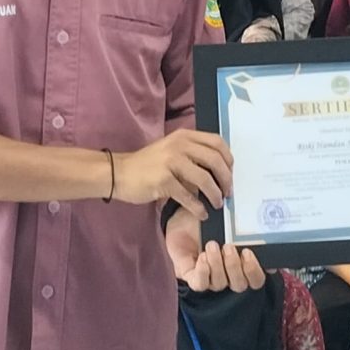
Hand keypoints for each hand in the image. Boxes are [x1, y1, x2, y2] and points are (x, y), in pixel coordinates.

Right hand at [113, 130, 233, 216]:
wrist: (119, 173)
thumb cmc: (147, 165)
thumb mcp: (172, 151)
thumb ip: (193, 156)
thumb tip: (219, 172)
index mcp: (184, 136)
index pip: (217, 143)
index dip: (228, 160)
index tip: (230, 175)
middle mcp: (180, 145)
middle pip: (215, 160)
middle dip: (226, 179)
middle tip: (228, 193)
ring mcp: (171, 161)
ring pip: (204, 178)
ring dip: (215, 194)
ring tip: (217, 204)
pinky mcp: (163, 180)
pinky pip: (188, 196)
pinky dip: (198, 207)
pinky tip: (202, 214)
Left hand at [165, 211, 265, 292]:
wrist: (183, 216)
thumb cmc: (210, 218)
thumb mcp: (229, 220)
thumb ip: (246, 228)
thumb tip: (264, 232)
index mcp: (241, 263)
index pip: (256, 279)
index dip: (255, 271)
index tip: (249, 252)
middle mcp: (228, 274)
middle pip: (240, 285)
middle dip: (235, 266)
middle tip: (229, 247)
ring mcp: (211, 278)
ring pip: (220, 283)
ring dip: (217, 264)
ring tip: (211, 244)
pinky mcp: (193, 277)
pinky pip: (201, 284)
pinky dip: (203, 272)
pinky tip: (202, 257)